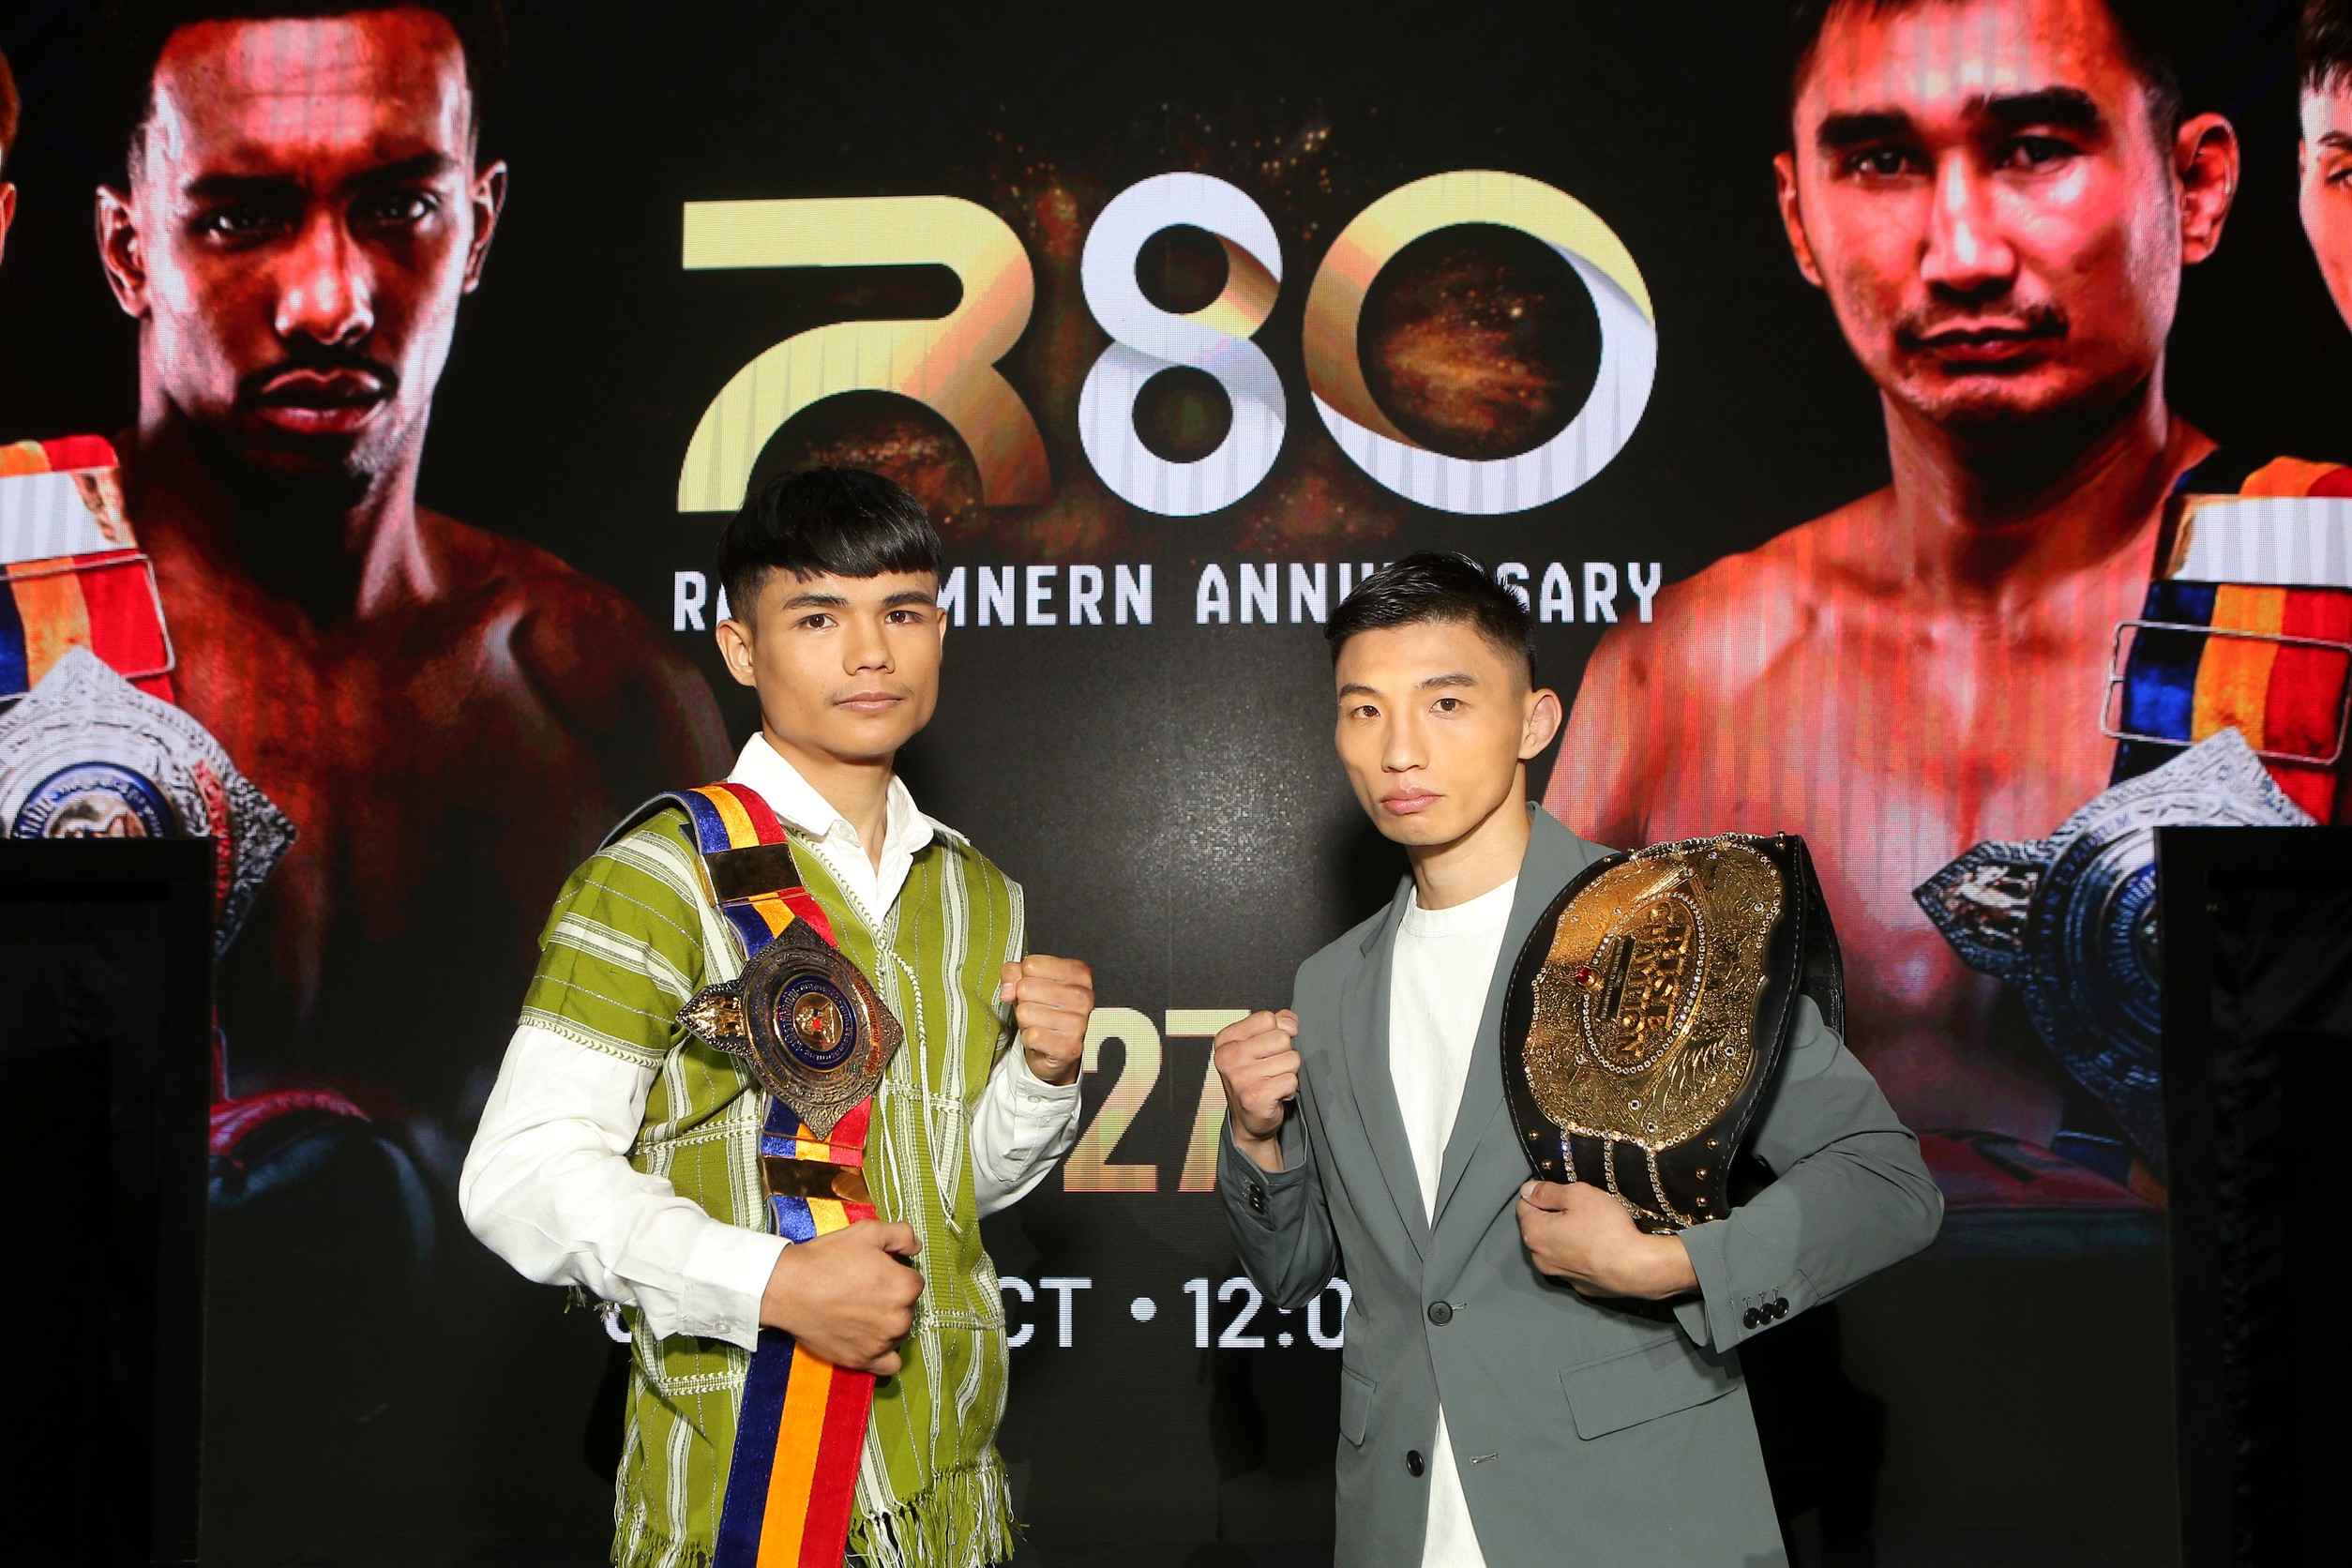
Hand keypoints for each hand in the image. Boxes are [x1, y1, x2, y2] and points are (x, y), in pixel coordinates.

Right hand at [760, 1219, 923, 1373]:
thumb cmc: (827, 1260)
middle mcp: (899, 1319)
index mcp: (905, 1288)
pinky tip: (871, 1339)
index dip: (896, 1273)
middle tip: (865, 1289)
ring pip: (899, 1333)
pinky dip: (885, 1354)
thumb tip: (916, 1246)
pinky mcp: (862, 1360)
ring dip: (888, 1324)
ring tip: (861, 1311)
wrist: (789, 1288)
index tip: (878, 1272)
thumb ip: (901, 1235)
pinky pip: (889, 1365)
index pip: (914, 1282)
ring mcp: (881, 1343)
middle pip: (907, 1308)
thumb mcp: (868, 1231)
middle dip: (893, 1298)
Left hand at [997, 954, 1093, 1085]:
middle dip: (1023, 1001)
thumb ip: (1013, 972)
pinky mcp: (1070, 1047)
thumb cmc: (1045, 1010)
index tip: (1036, 988)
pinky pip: (1031, 1036)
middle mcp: (1084, 997)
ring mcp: (1079, 1023)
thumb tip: (1008, 991)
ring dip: (1025, 1021)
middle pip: (1025, 988)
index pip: (1031, 965)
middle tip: (1037, 1009)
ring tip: (1039, 1024)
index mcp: (1079, 974)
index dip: (1024, 978)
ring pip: (1025, 1012)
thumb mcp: (1028, 981)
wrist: (1057, 1049)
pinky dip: (1029, 1039)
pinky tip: (1041, 1039)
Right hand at [1212, 1009, 1300, 1171]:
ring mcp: (1241, 1076)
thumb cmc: (1255, 1079)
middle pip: (1282, 1038)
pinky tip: (1275, 1095)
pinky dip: (1289, 1090)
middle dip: (1285, 1054)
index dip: (1277, 1032)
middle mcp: (1229, 1056)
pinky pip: (1292, 1080)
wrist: (1248, 1121)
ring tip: (1272, 1082)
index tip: (1267, 1050)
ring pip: (1291, 1059)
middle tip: (1270, 1070)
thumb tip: (1291, 1021)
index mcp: (1226, 1040)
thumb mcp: (1258, 1046)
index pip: (1267, 1018)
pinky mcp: (1255, 1096)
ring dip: (1288, 1073)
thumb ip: (1276, 1025)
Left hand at [1516, 1180, 1698, 1299]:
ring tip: (1594, 1229)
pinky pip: (1574, 1262)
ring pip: (1557, 1246)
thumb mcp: (1578, 1195)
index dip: (1544, 1195)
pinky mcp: (1579, 1285)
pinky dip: (1581, 1253)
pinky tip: (1599, 1247)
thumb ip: (1548, 1191)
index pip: (1524, 1205)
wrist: (1637, 1268)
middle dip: (1556, 1215)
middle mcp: (1540, 1258)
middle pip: (1540, 1226)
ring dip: (1568, 1235)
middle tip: (1583, 1210)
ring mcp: (1559, 1274)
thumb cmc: (1607, 1230)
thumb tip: (1528, 1189)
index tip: (1564, 1194)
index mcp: (1534, 1234)